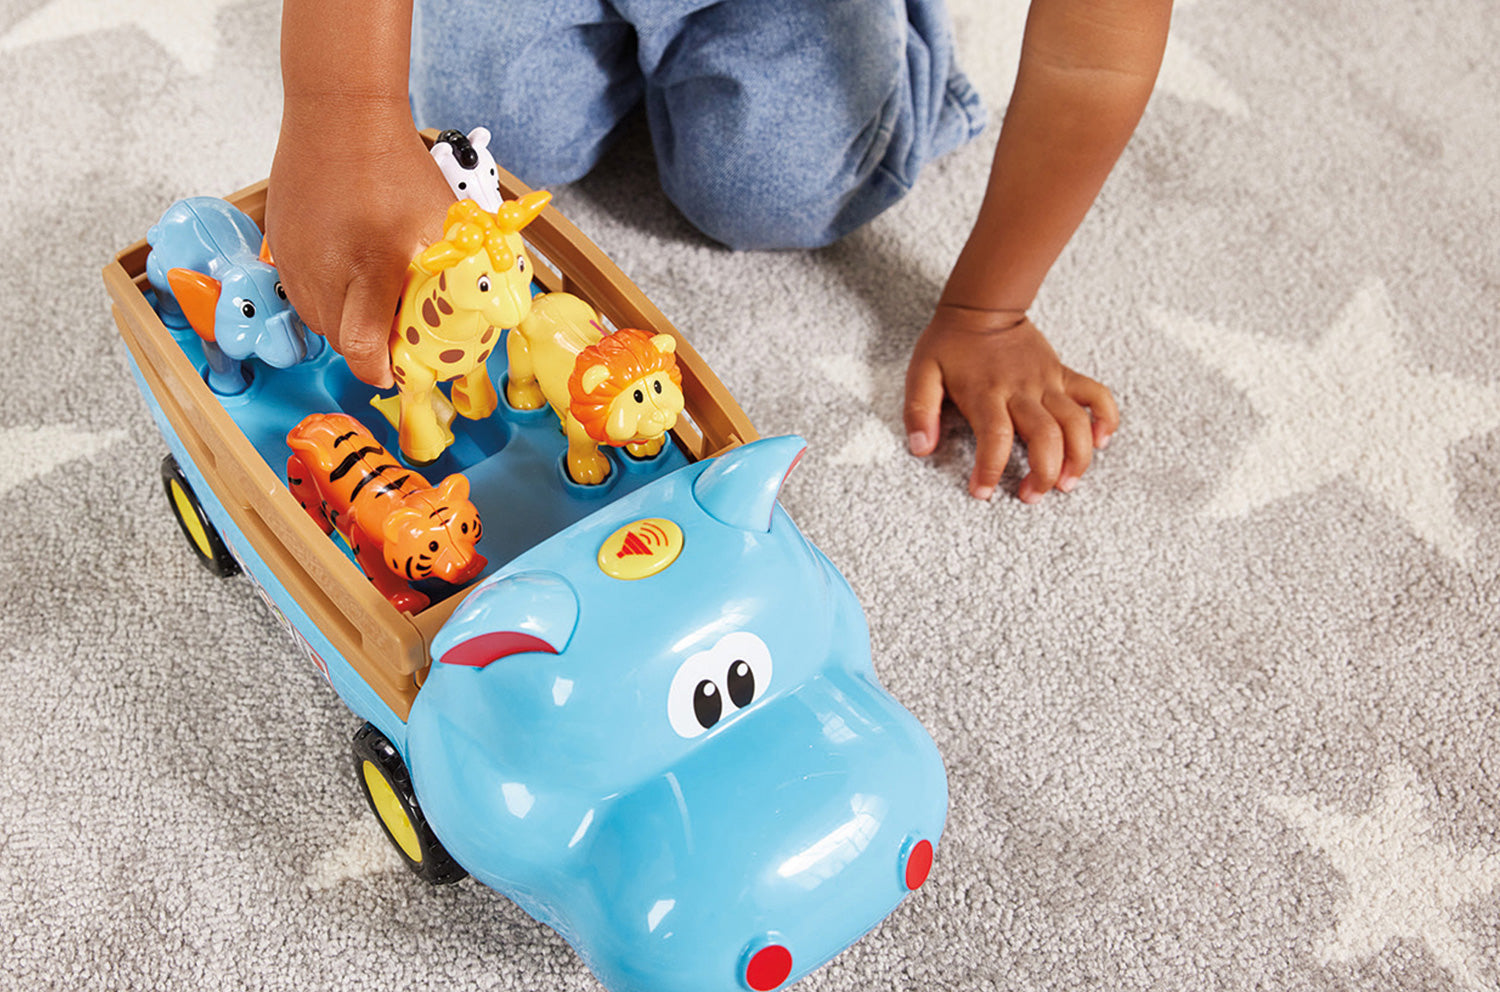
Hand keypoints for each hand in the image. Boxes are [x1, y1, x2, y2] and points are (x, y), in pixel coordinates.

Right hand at [266, 97, 454, 387]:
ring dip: (346, 325)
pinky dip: (325, 300)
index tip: (397, 372)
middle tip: (396, 333)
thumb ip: (458, 268)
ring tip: (374, 300)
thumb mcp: (442, 220)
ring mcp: (295, 259)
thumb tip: (488, 310)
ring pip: (317, 322)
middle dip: (369, 348)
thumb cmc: (397, 165)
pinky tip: (349, 276)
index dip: (381, 370)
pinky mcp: (279, 247)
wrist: (340, 115)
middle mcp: (325, 268)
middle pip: (341, 342)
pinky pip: (300, 294)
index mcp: (372, 264)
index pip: (363, 346)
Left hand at [903, 304, 1117, 501]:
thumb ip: (919, 411)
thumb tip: (920, 447)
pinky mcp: (1063, 374)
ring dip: (1077, 458)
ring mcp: (1047, 382)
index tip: (982, 493)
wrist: (984, 306)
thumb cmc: (951, 343)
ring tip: (1066, 484)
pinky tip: (1102, 442)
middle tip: (1031, 496)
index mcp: (986, 393)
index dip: (991, 469)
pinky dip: (1106, 419)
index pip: (995, 437)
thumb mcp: (922, 373)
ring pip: (1076, 423)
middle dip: (1043, 473)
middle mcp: (1021, 390)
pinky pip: (1096, 395)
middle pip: (1045, 436)